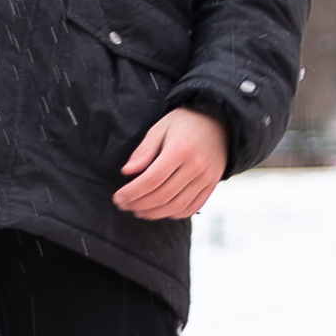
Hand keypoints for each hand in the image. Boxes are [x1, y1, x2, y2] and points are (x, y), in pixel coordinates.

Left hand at [113, 106, 228, 220]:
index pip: (151, 180)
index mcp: (180, 150)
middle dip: (139, 204)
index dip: (132, 192)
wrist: (218, 122)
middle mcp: (196, 167)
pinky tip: (160, 211)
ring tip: (138, 212)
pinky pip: (192, 207)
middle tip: (124, 205)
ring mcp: (206, 178)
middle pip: (162, 196)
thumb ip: (144, 150)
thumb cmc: (184, 123)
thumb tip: (127, 172)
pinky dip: (174, 213)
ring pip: (176, 206)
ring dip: (154, 213)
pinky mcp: (212, 185)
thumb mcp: (160, 128)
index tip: (118, 198)